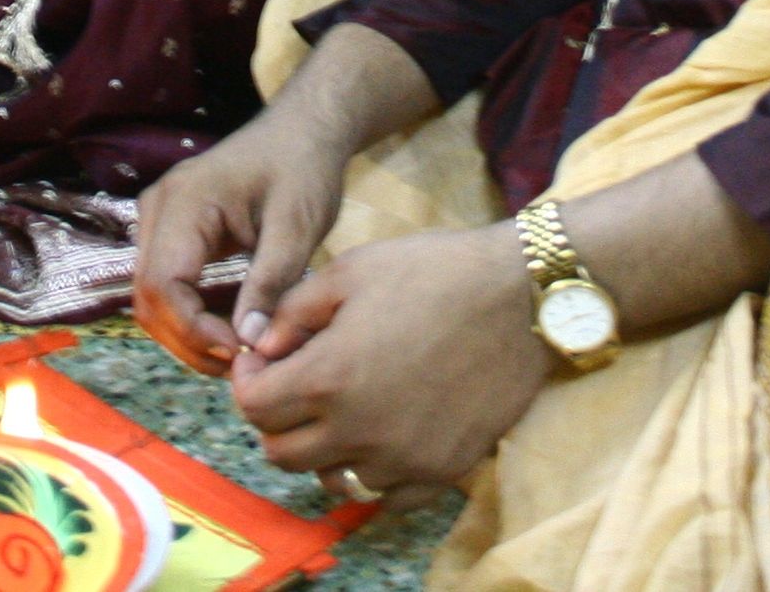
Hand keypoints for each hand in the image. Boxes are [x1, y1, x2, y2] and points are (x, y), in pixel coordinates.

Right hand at [130, 107, 352, 375]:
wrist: (301, 130)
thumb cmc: (303, 169)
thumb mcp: (296, 228)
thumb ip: (270, 284)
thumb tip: (249, 343)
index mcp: (184, 202)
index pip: (163, 283)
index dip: (192, 328)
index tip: (238, 352)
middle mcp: (158, 208)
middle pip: (148, 296)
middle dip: (187, 339)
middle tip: (237, 365)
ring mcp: (158, 218)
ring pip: (151, 296)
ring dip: (186, 332)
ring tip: (235, 353)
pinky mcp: (170, 230)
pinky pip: (165, 283)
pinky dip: (190, 313)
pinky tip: (227, 329)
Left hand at [229, 222, 551, 491]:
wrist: (523, 297)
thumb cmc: (434, 272)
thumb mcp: (349, 272)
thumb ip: (291, 312)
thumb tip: (260, 344)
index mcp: (329, 378)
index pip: (253, 407)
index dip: (247, 380)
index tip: (264, 360)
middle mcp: (360, 430)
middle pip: (282, 454)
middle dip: (276, 420)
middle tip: (295, 387)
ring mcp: (404, 458)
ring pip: (332, 479)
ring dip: (324, 450)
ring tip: (342, 410)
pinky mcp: (443, 470)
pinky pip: (387, 497)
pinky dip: (374, 474)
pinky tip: (383, 436)